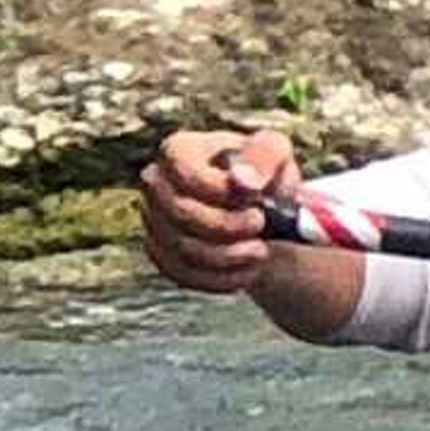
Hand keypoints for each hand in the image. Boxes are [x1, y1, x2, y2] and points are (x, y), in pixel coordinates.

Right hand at [140, 125, 299, 293]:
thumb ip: (263, 157)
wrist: (264, 213)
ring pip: (181, 248)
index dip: (218, 189)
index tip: (253, 197)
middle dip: (226, 226)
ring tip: (260, 250)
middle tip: (260, 224)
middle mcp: (157, 184)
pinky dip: (220, 278)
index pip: (182, 170)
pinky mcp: (162, 254)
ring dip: (229, 256)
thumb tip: (244, 182)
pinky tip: (248, 270)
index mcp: (179, 152)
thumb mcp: (275, 152)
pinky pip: (182, 274)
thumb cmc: (265, 174)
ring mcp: (155, 221)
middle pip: (179, 212)